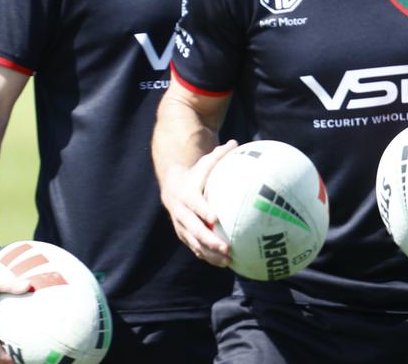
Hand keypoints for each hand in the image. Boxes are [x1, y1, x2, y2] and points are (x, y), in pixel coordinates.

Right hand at [160, 139, 237, 266]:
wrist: (172, 186)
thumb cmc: (195, 174)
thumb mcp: (203, 164)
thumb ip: (219, 156)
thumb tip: (236, 143)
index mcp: (186, 195)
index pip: (194, 204)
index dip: (203, 211)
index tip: (216, 219)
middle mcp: (181, 212)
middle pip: (193, 229)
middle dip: (209, 240)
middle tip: (226, 248)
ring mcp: (181, 226)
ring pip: (194, 243)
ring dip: (210, 254)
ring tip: (228, 262)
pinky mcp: (184, 234)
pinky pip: (195, 248)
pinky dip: (207, 256)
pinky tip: (223, 264)